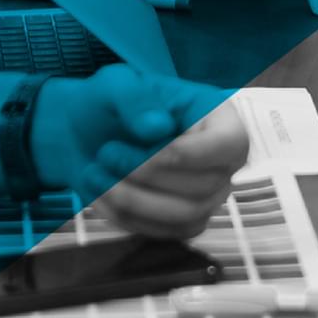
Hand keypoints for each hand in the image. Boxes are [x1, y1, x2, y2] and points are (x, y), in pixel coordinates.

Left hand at [33, 71, 246, 236]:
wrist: (87, 131)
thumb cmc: (112, 103)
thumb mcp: (117, 83)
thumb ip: (134, 98)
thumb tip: (157, 127)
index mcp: (219, 118)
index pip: (230, 144)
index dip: (190, 153)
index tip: (144, 145)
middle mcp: (222, 161)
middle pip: (204, 186)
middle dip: (146, 174)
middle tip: (106, 152)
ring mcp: (207, 195)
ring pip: (185, 216)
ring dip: (133, 200)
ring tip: (96, 174)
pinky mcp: (183, 221)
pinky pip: (166, 233)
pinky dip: (128, 218)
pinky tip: (100, 195)